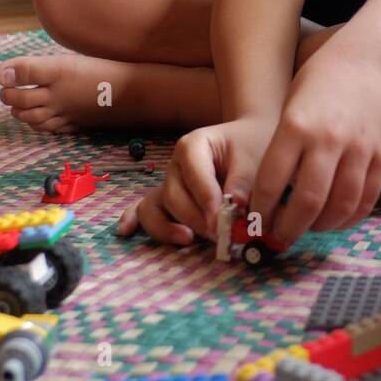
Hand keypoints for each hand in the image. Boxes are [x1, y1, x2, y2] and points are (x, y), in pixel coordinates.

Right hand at [116, 118, 273, 245]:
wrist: (250, 140)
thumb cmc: (252, 147)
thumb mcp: (255, 158)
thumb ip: (243, 182)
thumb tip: (235, 208)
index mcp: (193, 146)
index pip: (194, 176)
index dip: (207, 201)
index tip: (223, 221)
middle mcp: (175, 165)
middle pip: (174, 197)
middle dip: (196, 219)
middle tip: (220, 234)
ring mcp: (168, 182)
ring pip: (156, 207)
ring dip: (169, 227)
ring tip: (188, 239)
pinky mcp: (167, 198)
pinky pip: (145, 209)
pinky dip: (134, 219)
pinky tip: (126, 231)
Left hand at [250, 45, 380, 244]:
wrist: (366, 58)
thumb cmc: (319, 81)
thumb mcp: (289, 107)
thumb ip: (283, 150)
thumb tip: (271, 198)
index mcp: (297, 126)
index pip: (272, 183)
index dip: (261, 211)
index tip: (256, 222)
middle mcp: (329, 139)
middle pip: (307, 203)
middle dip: (288, 229)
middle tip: (278, 237)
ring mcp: (361, 148)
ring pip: (340, 207)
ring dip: (320, 227)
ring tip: (307, 229)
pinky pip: (367, 199)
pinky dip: (349, 218)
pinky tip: (335, 219)